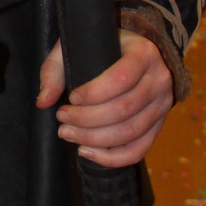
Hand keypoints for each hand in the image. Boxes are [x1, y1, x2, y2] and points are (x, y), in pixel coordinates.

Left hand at [36, 29, 172, 166]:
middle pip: (124, 109)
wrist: (133, 51)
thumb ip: (54, 71)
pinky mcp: (158, 125)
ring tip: (68, 133)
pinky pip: (139, 149)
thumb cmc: (100, 48)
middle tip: (62, 118)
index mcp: (143, 53)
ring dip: (95, 139)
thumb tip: (43, 102)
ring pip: (131, 132)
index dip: (93, 94)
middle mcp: (158, 79)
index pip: (120, 79)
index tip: (71, 97)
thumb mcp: (75, 48)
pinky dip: (112, 157)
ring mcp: (162, 104)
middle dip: (87, 120)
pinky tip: (87, 151)